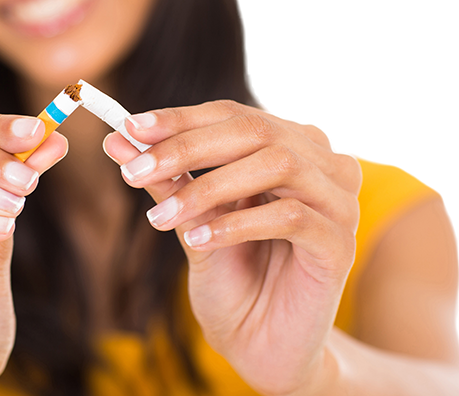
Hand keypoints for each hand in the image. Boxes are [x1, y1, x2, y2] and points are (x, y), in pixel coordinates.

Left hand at [103, 101, 360, 395]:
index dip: (180, 119)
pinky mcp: (340, 243)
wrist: (258, 343)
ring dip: (208, 187)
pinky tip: (198, 241)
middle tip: (135, 171)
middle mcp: (319, 164)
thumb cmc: (229, 275)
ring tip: (161, 217)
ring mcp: (336, 201)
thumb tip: (118, 140)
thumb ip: (165, 179)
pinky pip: (291, 216)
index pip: (231, 116)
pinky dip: (237, 225)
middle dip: (187, 148)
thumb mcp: (190, 220)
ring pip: (277, 166)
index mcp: (286, 147)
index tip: (129, 127)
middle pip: (255, 131)